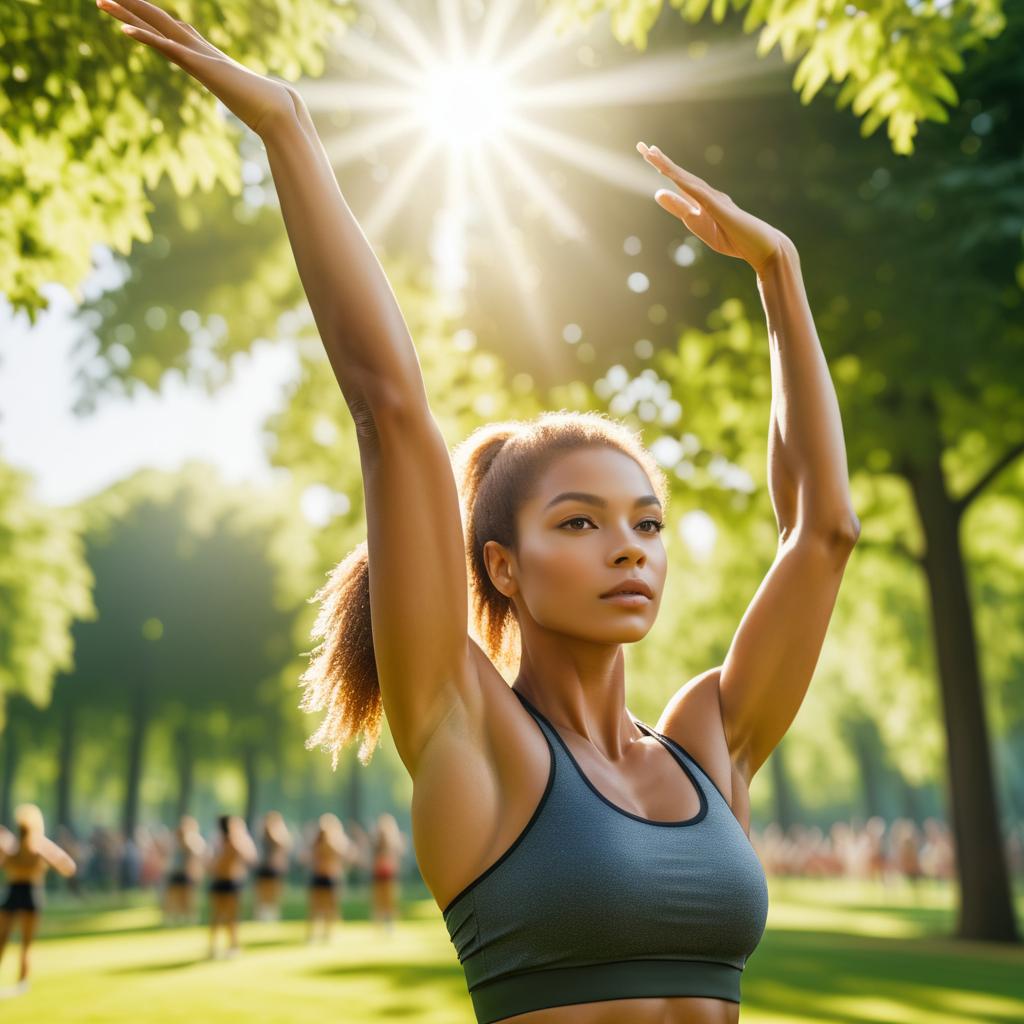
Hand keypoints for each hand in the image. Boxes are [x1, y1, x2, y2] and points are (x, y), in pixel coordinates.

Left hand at [96, 0, 297, 136]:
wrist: (282, 112)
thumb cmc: (272, 111)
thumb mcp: (250, 104)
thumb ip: (244, 99)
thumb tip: (253, 107)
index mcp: (210, 60)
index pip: (174, 34)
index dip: (151, 23)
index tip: (131, 14)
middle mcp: (202, 51)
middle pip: (159, 22)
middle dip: (131, 8)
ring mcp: (201, 57)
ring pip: (158, 27)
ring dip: (129, 12)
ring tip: (101, 0)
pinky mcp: (202, 67)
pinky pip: (167, 48)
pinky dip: (146, 38)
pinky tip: (124, 31)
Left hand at [637, 142, 792, 275]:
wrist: (765, 247)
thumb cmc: (735, 238)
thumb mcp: (700, 225)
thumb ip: (680, 209)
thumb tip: (658, 193)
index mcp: (702, 199)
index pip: (678, 180)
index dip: (662, 166)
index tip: (647, 151)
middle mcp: (708, 194)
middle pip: (680, 175)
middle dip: (661, 161)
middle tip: (642, 146)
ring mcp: (716, 200)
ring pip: (688, 181)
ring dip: (670, 169)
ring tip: (652, 155)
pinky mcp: (722, 210)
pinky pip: (701, 196)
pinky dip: (687, 185)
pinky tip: (674, 177)